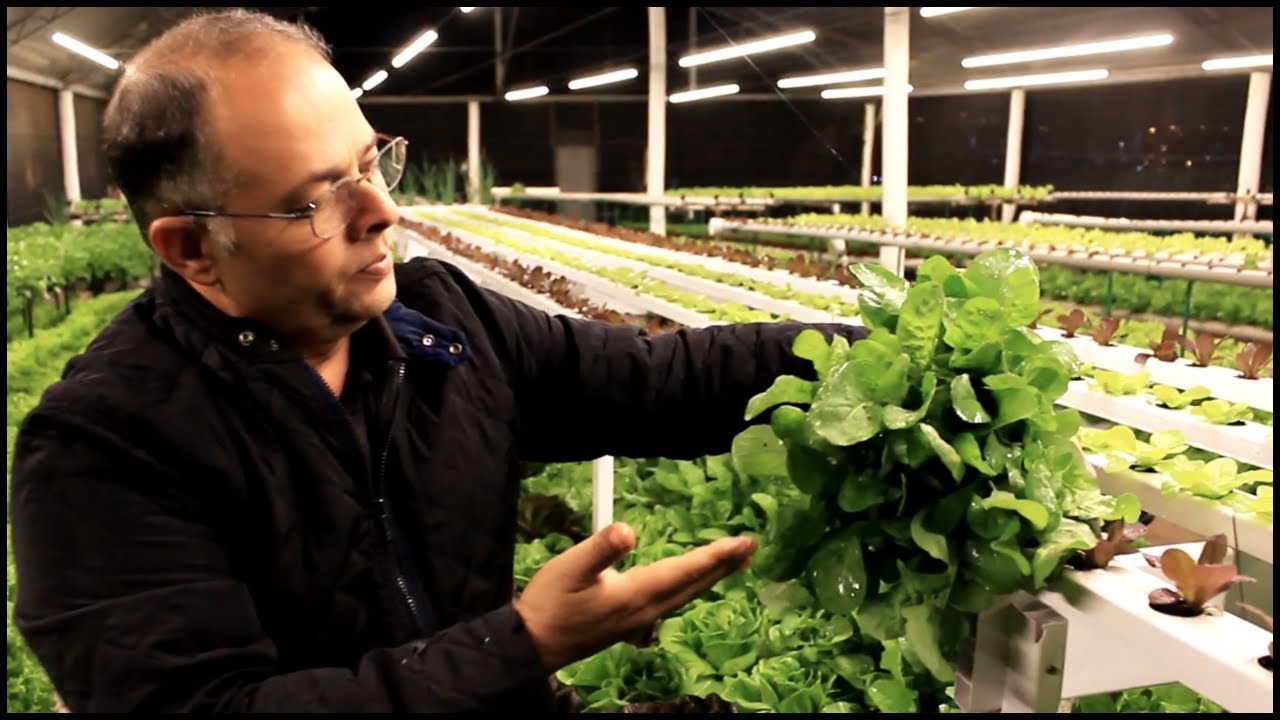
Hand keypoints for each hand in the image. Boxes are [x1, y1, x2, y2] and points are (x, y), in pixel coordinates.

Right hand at [513, 521, 756, 670]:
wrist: (534, 644)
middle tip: (750, 547)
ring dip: (710, 575)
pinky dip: (691, 584)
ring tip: (731, 561)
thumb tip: (629, 530)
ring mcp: (639, 618)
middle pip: (693, 584)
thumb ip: (601, 548)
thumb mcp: (570, 568)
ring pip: (686, 593)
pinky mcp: (630, 621)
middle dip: (723, 565)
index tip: (743, 542)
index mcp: (637, 593)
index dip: (715, 555)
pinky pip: (673, 599)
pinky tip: (689, 580)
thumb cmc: (551, 603)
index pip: (685, 570)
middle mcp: (646, 608)